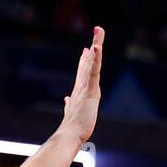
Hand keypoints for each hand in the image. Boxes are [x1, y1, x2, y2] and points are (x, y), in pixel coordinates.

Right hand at [60, 26, 103, 146]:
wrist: (69, 136)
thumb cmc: (72, 129)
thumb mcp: (72, 114)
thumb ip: (70, 105)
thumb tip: (66, 99)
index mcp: (80, 92)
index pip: (83, 72)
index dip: (85, 60)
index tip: (87, 49)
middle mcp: (82, 87)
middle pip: (88, 62)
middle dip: (94, 46)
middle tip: (98, 30)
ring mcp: (85, 87)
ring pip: (92, 63)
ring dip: (96, 45)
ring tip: (99, 31)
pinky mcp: (90, 90)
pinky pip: (94, 71)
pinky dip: (95, 59)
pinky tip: (97, 47)